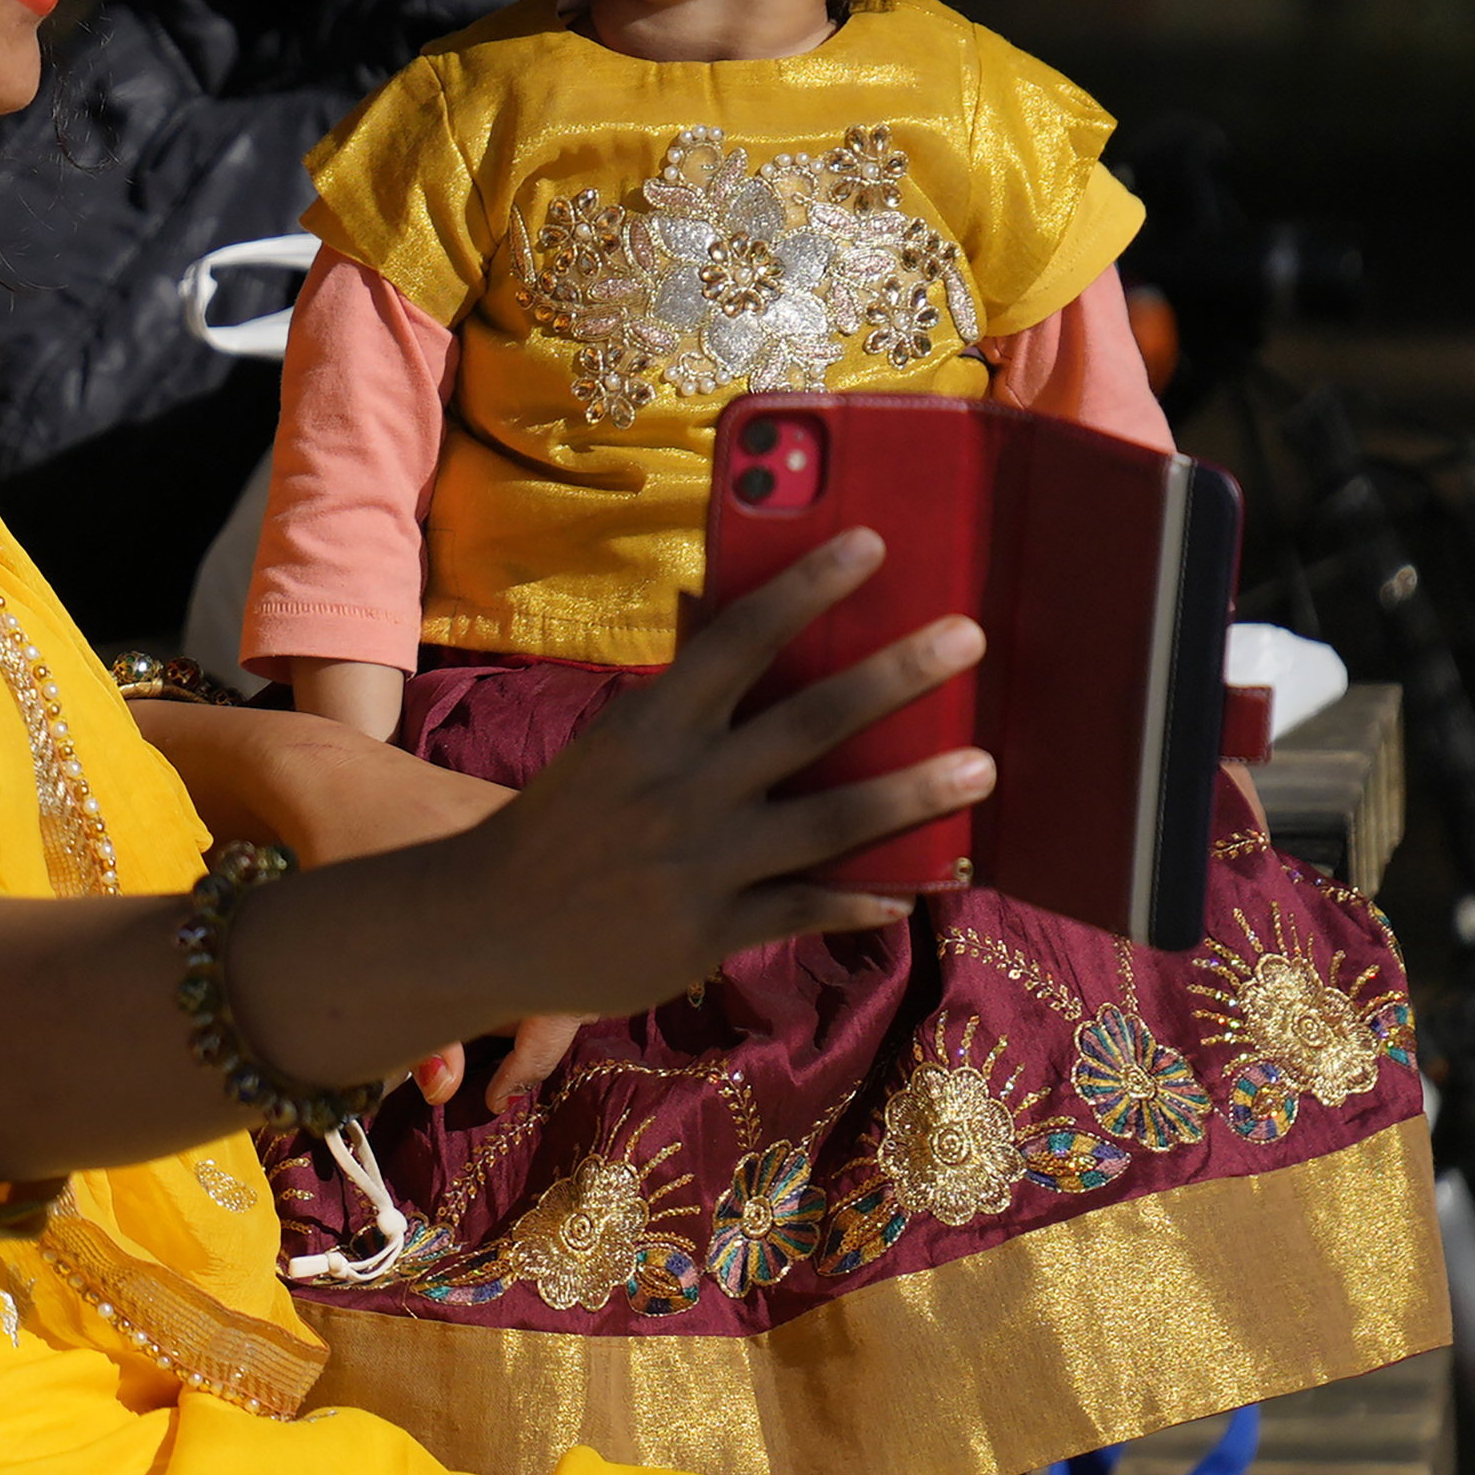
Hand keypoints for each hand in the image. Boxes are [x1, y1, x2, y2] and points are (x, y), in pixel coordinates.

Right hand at [300, 537, 983, 1080]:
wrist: (490, 924)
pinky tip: (915, 889)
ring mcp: (701, 862)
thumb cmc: (564, 820)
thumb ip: (677, 680)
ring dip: (914, 792)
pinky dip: (862, 899)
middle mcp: (682, 786)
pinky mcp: (710, 931)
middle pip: (809, 721)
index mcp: (650, 724)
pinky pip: (806, 909)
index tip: (873, 543)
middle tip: (969, 637)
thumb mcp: (609, 742)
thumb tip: (717, 595)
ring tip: (984, 767)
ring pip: (829, 820)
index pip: (741, 638)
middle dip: (895, 675)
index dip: (809, 586)